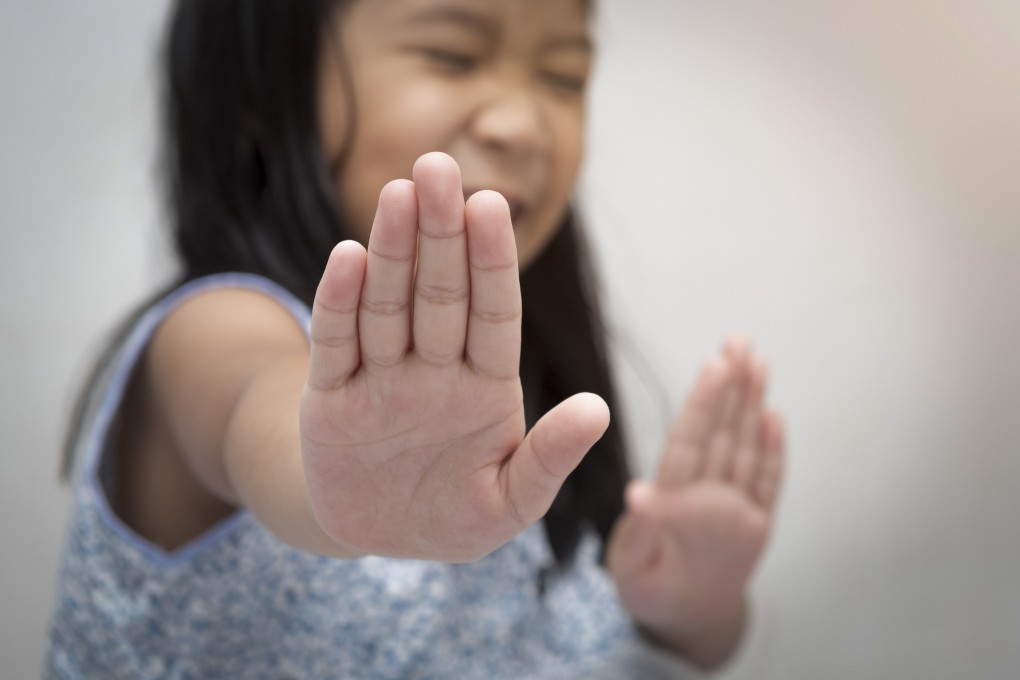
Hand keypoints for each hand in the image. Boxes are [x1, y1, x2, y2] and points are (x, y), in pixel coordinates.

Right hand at [300, 152, 608, 560]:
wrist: (378, 539)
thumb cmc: (455, 518)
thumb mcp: (510, 503)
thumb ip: (550, 459)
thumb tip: (598, 409)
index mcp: (485, 388)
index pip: (492, 312)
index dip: (491, 261)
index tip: (491, 205)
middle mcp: (434, 370)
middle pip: (439, 293)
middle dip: (440, 233)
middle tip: (438, 167)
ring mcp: (380, 379)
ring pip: (388, 304)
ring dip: (391, 251)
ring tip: (398, 193)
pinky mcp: (330, 398)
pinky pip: (336, 343)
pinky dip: (338, 303)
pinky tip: (348, 258)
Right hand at [606, 337, 785, 654]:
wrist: (695, 625)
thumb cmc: (650, 589)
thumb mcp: (629, 568)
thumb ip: (639, 531)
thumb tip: (640, 492)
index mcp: (679, 514)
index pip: (691, 444)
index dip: (704, 401)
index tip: (715, 363)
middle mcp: (718, 509)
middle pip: (725, 435)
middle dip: (733, 385)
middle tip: (739, 341)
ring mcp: (744, 515)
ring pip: (749, 449)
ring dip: (754, 402)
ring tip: (757, 361)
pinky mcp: (761, 523)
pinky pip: (771, 480)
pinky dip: (775, 446)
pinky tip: (775, 414)